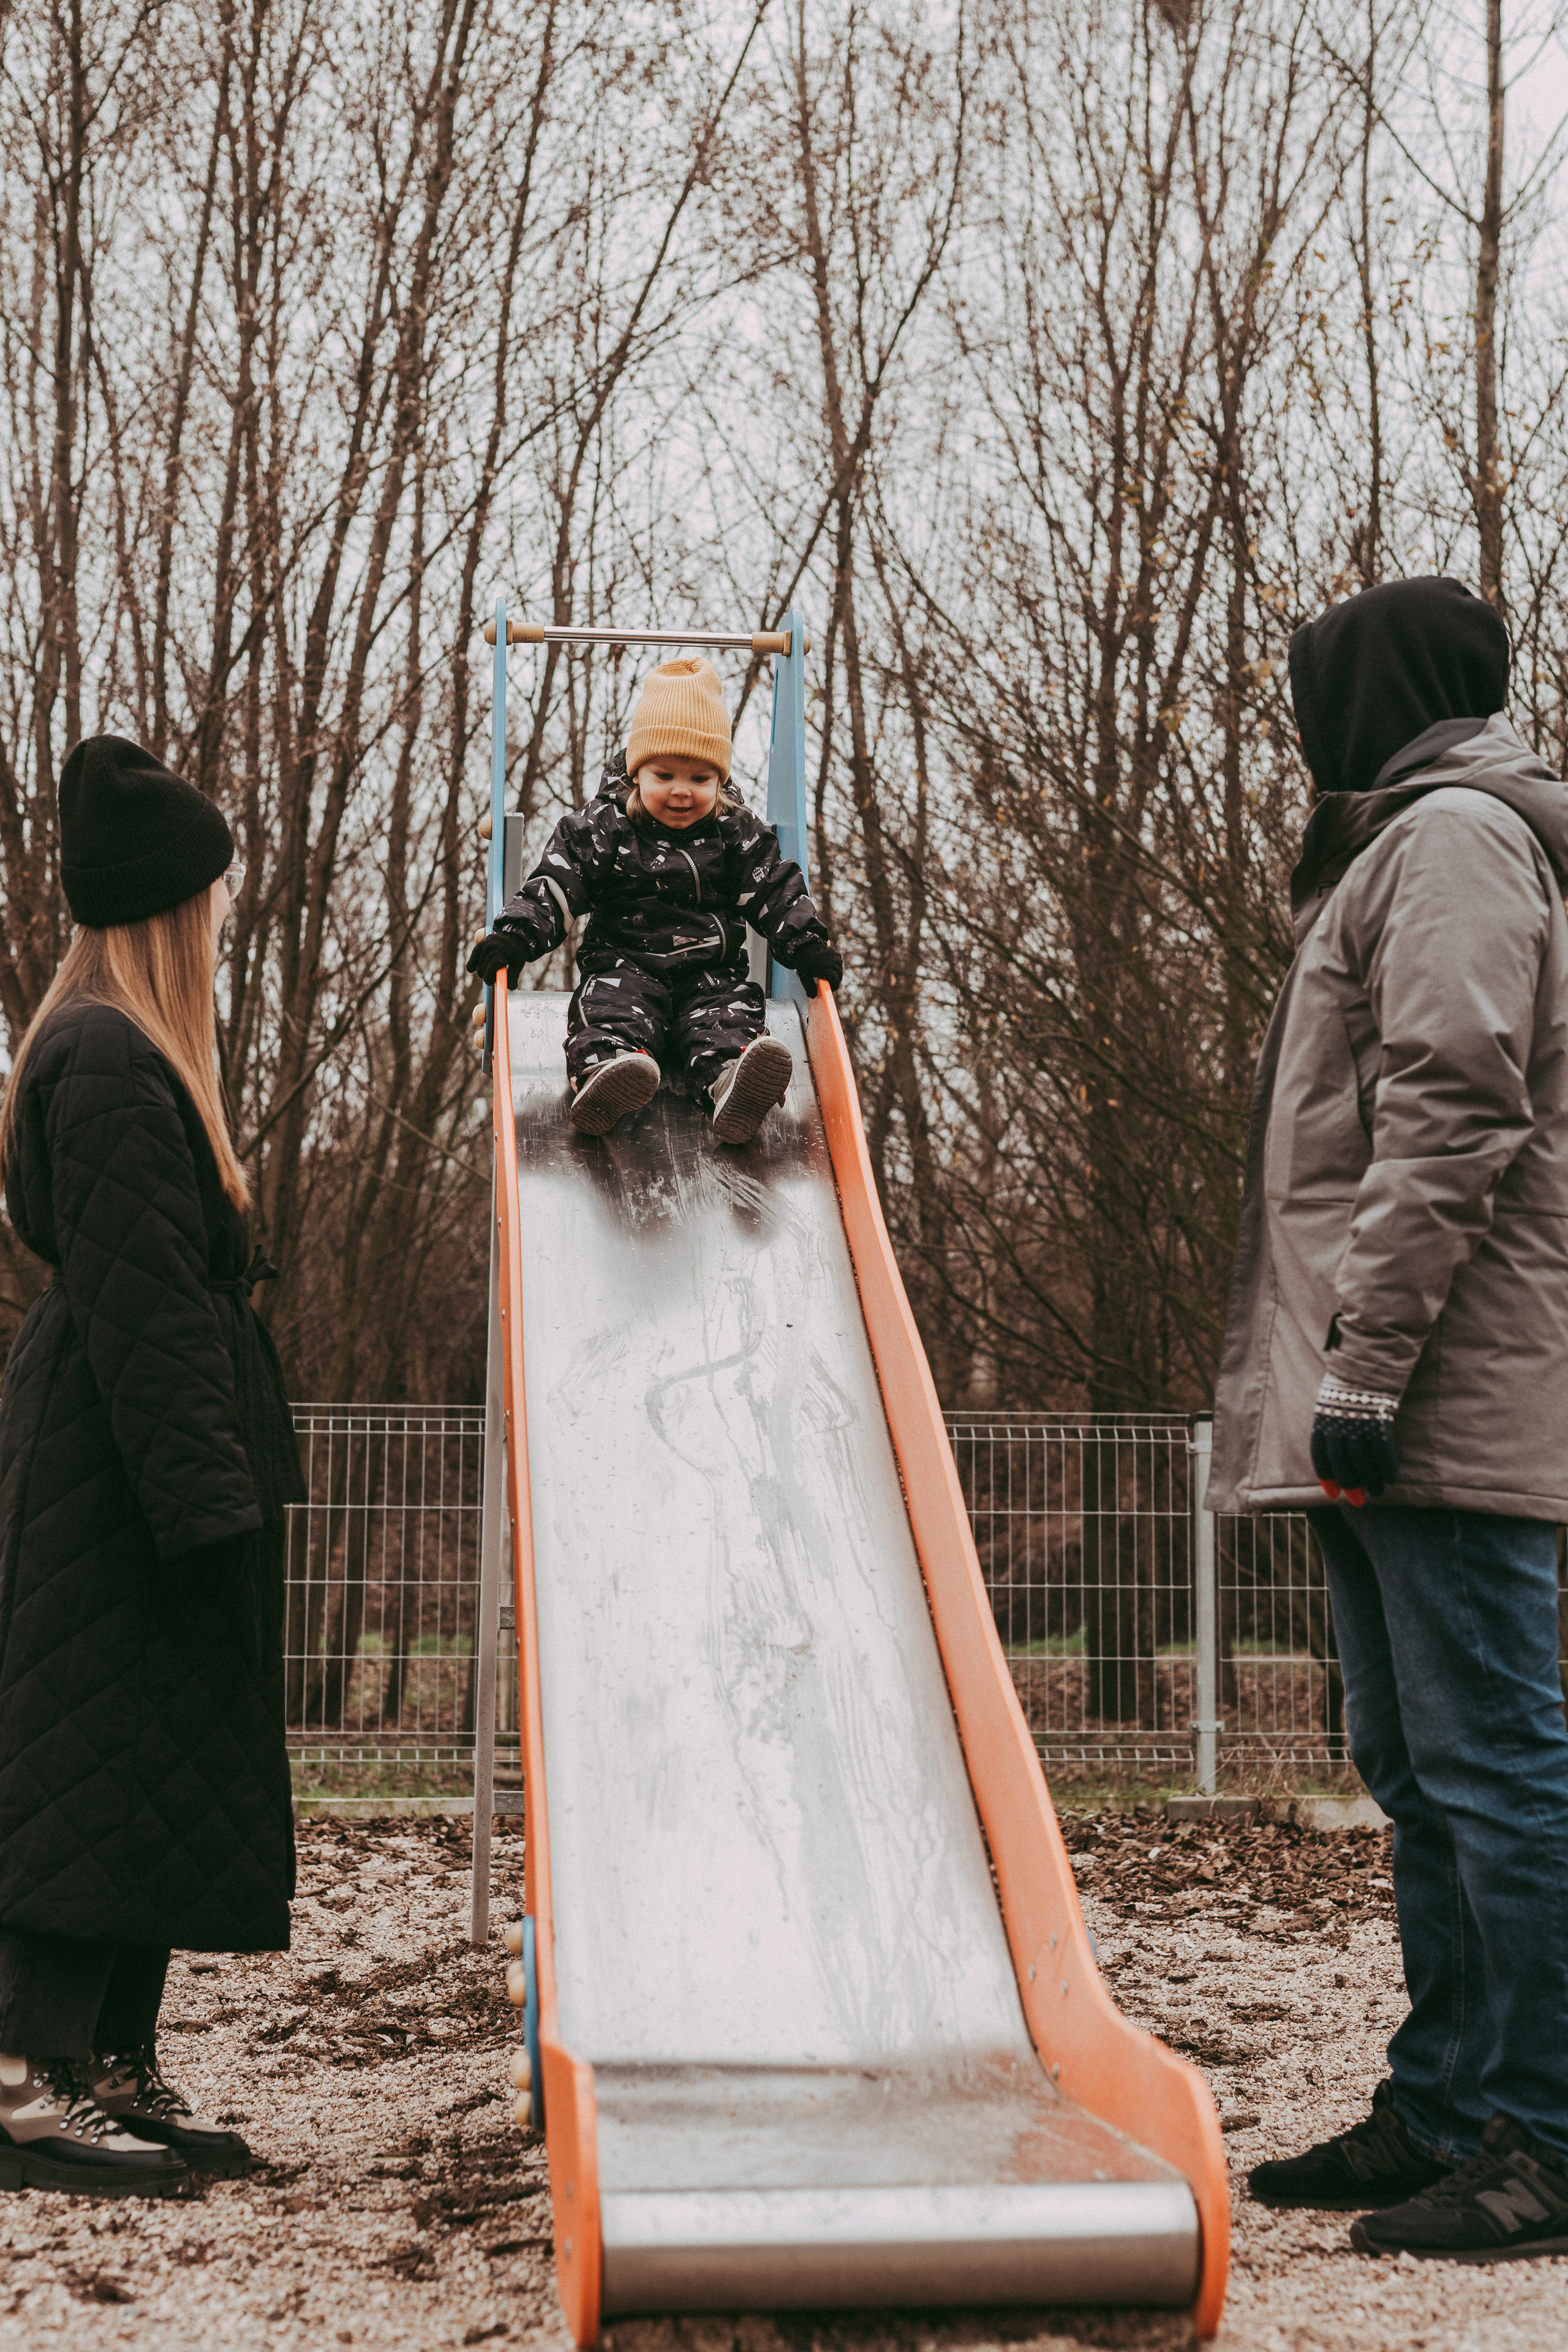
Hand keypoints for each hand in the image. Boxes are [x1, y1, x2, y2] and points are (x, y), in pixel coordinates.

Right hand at [466, 931, 530, 986]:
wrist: (513, 936)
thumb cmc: (516, 953)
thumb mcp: (518, 964)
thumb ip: (513, 976)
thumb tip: (510, 988)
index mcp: (503, 952)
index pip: (491, 967)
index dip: (490, 978)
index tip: (491, 983)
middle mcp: (493, 947)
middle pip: (483, 969)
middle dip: (487, 976)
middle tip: (492, 978)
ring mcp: (486, 944)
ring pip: (479, 965)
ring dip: (482, 971)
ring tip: (489, 971)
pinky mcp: (481, 943)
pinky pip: (474, 955)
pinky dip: (472, 963)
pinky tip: (471, 969)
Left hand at [792, 939, 842, 997]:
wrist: (803, 947)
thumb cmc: (803, 963)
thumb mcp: (804, 976)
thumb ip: (809, 987)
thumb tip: (813, 996)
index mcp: (823, 968)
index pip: (835, 979)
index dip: (834, 986)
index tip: (831, 988)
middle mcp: (830, 961)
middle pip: (839, 975)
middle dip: (836, 981)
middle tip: (831, 984)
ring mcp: (833, 956)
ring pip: (840, 968)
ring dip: (837, 973)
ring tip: (830, 976)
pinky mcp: (834, 952)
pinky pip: (839, 962)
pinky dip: (836, 966)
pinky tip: (830, 967)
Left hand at [1310, 1377, 1399, 1504]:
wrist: (1367, 1359)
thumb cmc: (1350, 1381)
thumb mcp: (1331, 1400)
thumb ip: (1332, 1422)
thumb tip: (1338, 1446)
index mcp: (1322, 1418)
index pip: (1320, 1454)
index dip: (1326, 1475)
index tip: (1332, 1494)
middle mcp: (1337, 1423)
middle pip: (1341, 1461)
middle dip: (1349, 1483)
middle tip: (1357, 1500)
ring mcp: (1358, 1422)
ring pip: (1362, 1459)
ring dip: (1370, 1479)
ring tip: (1377, 1493)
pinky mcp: (1378, 1419)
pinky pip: (1383, 1449)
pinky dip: (1387, 1466)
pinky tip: (1391, 1479)